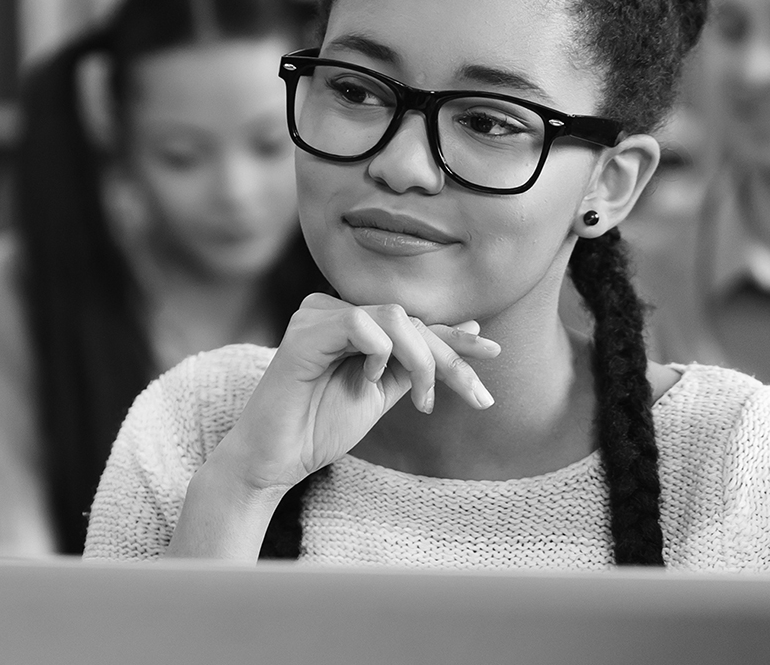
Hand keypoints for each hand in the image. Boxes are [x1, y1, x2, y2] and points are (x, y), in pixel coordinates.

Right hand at [209, 293, 498, 496]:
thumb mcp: (380, 394)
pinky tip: (371, 381)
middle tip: (476, 397)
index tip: (494, 356)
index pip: (411, 322)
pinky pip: (362, 325)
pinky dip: (380, 353)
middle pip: (410, 318)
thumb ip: (414, 365)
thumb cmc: (318, 428)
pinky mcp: (304, 331)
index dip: (454, 338)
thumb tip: (466, 332)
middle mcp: (332, 310)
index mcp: (350, 322)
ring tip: (422, 402)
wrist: (275, 459)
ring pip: (394, 317)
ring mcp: (316, 316)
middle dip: (450, 358)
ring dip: (423, 360)